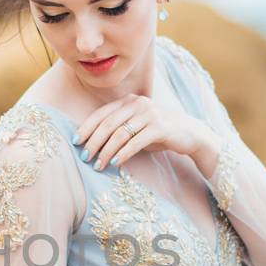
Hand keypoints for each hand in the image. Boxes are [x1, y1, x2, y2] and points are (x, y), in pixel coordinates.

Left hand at [73, 94, 208, 172]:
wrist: (190, 134)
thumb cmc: (158, 133)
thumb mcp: (136, 127)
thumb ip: (117, 129)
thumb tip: (91, 143)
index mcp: (128, 101)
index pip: (101, 113)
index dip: (86, 127)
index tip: (75, 142)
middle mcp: (138, 103)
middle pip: (108, 124)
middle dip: (94, 142)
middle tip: (84, 157)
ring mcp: (150, 113)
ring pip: (120, 133)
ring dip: (106, 151)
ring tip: (98, 165)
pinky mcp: (160, 127)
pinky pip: (136, 141)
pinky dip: (124, 153)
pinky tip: (115, 162)